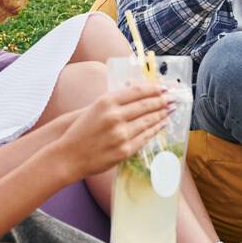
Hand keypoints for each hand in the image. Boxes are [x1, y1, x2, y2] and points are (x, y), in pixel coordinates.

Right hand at [51, 83, 169, 179]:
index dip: (154, 88)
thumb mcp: (95, 108)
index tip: (164, 86)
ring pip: (148, 121)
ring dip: (162, 114)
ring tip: (171, 109)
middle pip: (146, 105)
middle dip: (162, 100)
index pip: (137, 91)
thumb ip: (115, 99)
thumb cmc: (80, 130)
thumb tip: (139, 91)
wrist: (68, 156)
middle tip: (173, 97)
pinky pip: (145, 137)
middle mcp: (115, 116)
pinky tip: (162, 124)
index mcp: (106, 102)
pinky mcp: (124, 150)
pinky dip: (156, 129)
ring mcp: (121, 134)